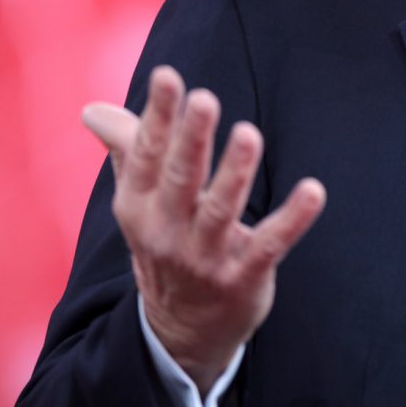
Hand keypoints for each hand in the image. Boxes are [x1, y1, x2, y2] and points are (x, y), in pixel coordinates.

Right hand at [82, 65, 326, 393]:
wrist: (180, 331)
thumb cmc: (165, 244)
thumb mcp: (139, 203)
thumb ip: (126, 148)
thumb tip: (91, 110)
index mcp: (139, 205)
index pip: (146, 155)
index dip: (158, 116)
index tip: (168, 76)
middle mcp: (167, 230)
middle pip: (180, 178)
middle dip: (192, 138)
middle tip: (205, 99)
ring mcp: (205, 256)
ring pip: (220, 211)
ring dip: (234, 173)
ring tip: (249, 134)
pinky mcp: (243, 276)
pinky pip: (270, 244)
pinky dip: (293, 219)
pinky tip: (313, 190)